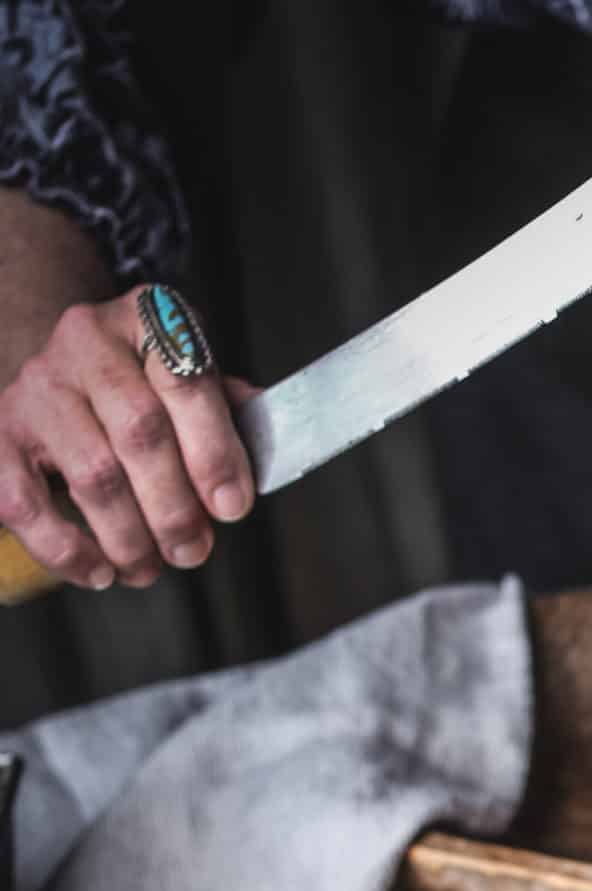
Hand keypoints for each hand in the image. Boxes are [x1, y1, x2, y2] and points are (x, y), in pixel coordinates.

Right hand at [0, 286, 255, 589]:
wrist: (63, 372)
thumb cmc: (145, 387)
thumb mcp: (190, 379)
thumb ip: (227, 413)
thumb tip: (267, 455)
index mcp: (148, 319)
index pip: (186, 381)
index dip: (214, 452)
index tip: (233, 508)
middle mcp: (85, 341)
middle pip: (140, 433)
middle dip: (176, 507)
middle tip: (194, 552)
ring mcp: (36, 385)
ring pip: (92, 473)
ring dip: (129, 537)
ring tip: (151, 568)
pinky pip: (25, 501)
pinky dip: (66, 548)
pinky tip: (99, 571)